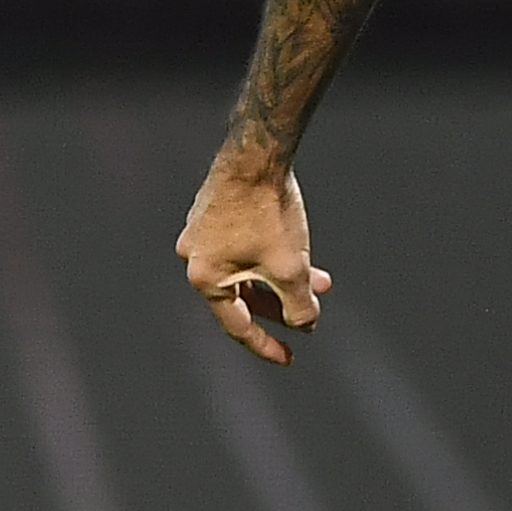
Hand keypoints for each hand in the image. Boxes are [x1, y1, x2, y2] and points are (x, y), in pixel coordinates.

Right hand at [180, 160, 328, 364]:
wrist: (256, 152)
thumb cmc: (267, 209)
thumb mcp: (290, 269)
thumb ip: (299, 307)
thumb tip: (304, 325)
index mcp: (205, 278)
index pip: (238, 326)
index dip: (267, 345)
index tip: (289, 357)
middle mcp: (194, 258)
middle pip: (243, 298)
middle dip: (281, 306)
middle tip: (309, 315)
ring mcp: (200, 233)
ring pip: (247, 271)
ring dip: (280, 279)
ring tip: (316, 280)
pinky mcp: (211, 213)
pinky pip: (241, 248)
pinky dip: (268, 257)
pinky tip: (298, 251)